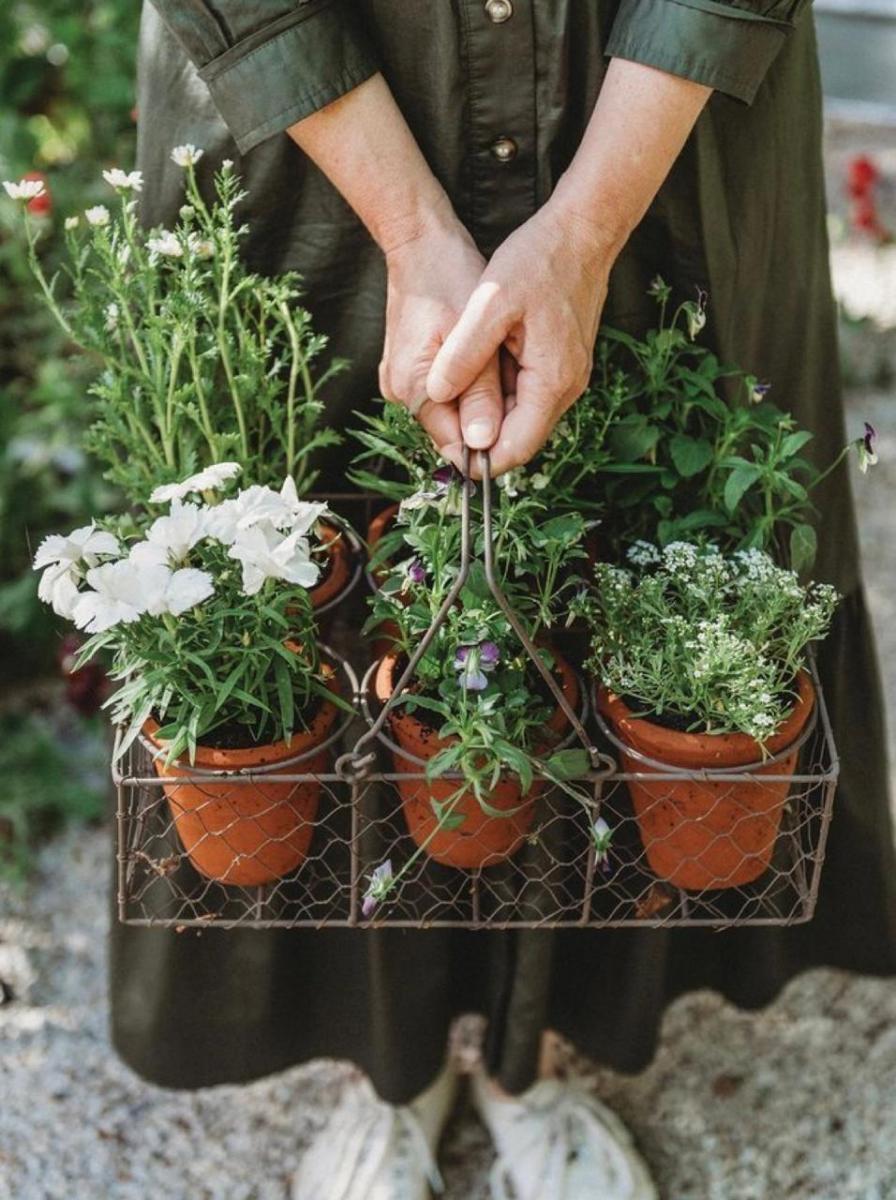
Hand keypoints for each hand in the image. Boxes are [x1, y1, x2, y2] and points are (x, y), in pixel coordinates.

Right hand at [380, 206, 502, 468]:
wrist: (422, 243)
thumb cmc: (451, 277)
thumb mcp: (479, 335)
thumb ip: (481, 394)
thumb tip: (483, 445)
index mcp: (413, 387)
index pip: (455, 445)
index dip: (491, 446)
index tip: (522, 427)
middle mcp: (400, 392)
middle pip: (454, 431)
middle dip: (488, 418)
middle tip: (517, 386)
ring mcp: (400, 382)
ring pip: (453, 412)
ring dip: (482, 401)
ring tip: (503, 367)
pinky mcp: (408, 369)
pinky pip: (447, 392)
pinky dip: (471, 385)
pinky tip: (487, 360)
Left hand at [426, 200, 618, 475]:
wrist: (583, 230)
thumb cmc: (539, 259)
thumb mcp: (490, 302)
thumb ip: (464, 353)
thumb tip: (437, 395)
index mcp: (551, 382)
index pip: (514, 449)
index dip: (477, 459)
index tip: (443, 450)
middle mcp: (566, 389)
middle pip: (518, 439)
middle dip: (479, 438)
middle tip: (439, 418)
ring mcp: (568, 378)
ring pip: (521, 419)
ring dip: (487, 415)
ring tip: (452, 392)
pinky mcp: (562, 364)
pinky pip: (528, 396)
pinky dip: (499, 395)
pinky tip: (474, 372)